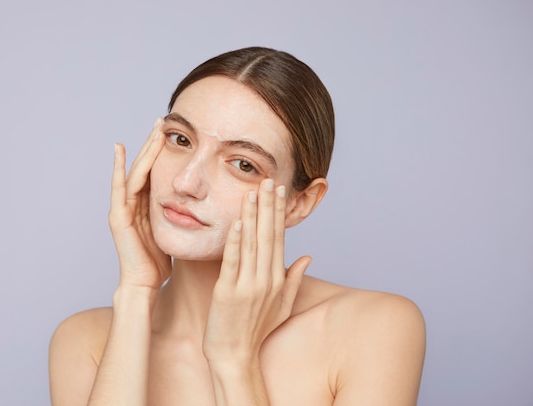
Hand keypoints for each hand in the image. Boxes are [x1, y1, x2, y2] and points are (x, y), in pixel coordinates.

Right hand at [109, 118, 171, 290]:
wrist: (143, 285)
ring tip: (152, 130)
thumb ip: (180, 216)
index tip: (173, 133)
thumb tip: (202, 205)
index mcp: (147, 206)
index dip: (162, 153)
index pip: (155, 173)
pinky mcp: (117, 217)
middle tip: (162, 121)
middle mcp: (133, 204)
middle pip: (144, 167)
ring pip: (135, 172)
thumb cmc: (159, 263)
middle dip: (153, 144)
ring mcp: (123, 209)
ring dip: (144, 151)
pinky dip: (117, 169)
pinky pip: (118, 188)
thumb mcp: (173, 232)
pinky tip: (119, 151)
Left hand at [202, 178, 310, 365]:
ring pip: (251, 244)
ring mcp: (247, 286)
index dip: (278, 213)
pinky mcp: (227, 292)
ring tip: (253, 192)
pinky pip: (232, 262)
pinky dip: (235, 242)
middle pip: (267, 236)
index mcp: (277, 279)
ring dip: (252, 216)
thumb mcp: (282, 305)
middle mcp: (265, 280)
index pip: (279, 238)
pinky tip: (238, 222)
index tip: (278, 191)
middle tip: (268, 180)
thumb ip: (295, 278)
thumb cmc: (256, 331)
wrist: (235, 356)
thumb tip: (308, 256)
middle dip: (268, 206)